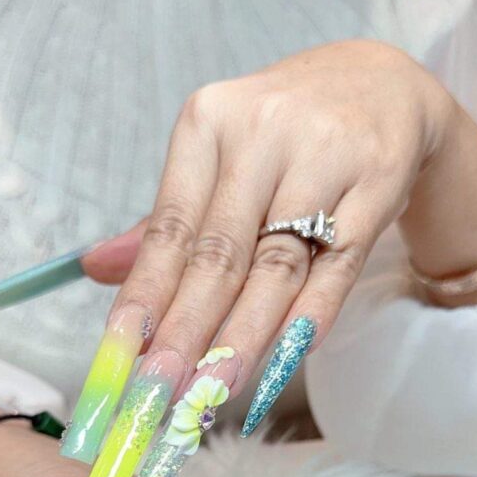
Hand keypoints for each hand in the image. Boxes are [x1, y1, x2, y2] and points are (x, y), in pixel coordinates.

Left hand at [81, 38, 476, 411]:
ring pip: (275, 267)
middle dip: (185, 333)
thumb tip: (96, 269)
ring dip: (242, 338)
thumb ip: (166, 221)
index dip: (143, 299)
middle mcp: (262, 134)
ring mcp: (324, 158)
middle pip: (218, 254)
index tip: (120, 357)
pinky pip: (337, 268)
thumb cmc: (283, 136)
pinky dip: (308, 318)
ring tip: (212, 391)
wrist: (380, 84)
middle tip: (159, 392)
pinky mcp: (376, 184)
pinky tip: (282, 360)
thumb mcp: (219, 159)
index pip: (168, 229)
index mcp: (209, 125)